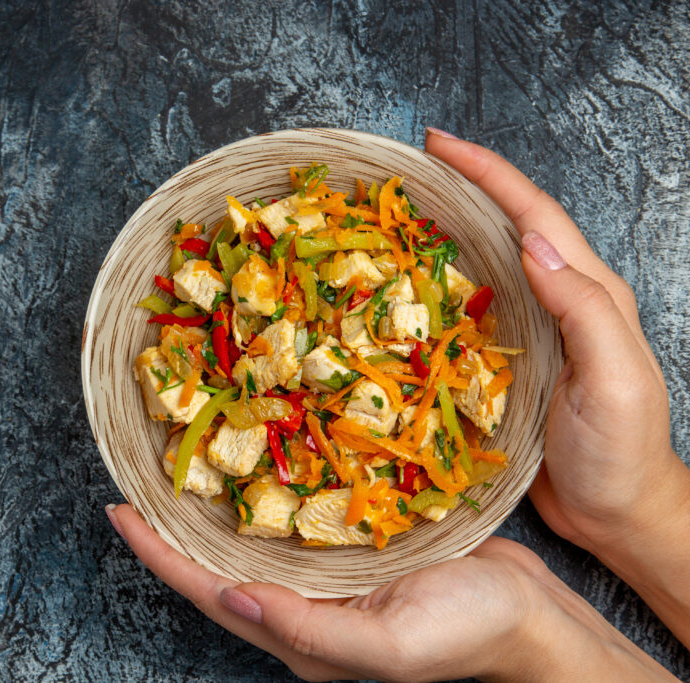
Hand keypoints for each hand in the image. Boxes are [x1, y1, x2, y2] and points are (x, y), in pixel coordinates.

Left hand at [107, 504, 673, 681]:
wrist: (533, 616)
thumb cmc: (469, 634)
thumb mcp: (390, 646)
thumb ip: (310, 631)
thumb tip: (234, 598)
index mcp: (300, 633)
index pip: (209, 590)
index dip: (159, 553)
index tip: (119, 510)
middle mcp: (303, 602)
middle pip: (220, 561)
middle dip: (176, 524)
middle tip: (141, 473)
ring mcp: (327, 573)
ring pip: (253, 534)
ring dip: (216, 500)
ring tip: (184, 455)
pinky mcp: (354, 545)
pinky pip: (297, 513)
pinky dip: (270, 484)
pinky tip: (263, 450)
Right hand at [425, 128, 689, 644]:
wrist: (617, 513)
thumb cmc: (621, 452)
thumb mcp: (614, 380)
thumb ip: (582, 310)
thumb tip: (532, 242)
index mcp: (588, 293)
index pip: (534, 215)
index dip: (489, 174)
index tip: (440, 145)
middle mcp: (556, 300)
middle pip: (507, 225)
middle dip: (462, 186)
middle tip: (409, 168)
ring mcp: (530, 331)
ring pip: (485, 263)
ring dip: (446, 230)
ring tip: (398, 213)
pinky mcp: (505, 362)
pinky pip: (468, 311)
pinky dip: (437, 287)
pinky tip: (406, 289)